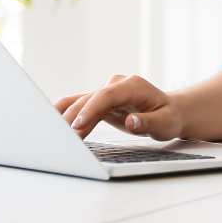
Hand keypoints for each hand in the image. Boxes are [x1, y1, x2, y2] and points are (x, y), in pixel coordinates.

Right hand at [54, 74, 183, 140]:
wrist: (170, 110)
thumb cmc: (169, 117)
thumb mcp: (165, 123)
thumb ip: (148, 122)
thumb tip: (131, 121)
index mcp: (133, 86)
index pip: (106, 95)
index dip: (91, 109)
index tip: (78, 126)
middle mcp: (117, 84)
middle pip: (90, 99)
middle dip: (74, 117)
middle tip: (60, 138)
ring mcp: (107, 91)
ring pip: (82, 102)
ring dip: (66, 117)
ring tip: (50, 132)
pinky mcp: (101, 100)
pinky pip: (81, 105)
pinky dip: (67, 113)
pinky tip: (51, 120)